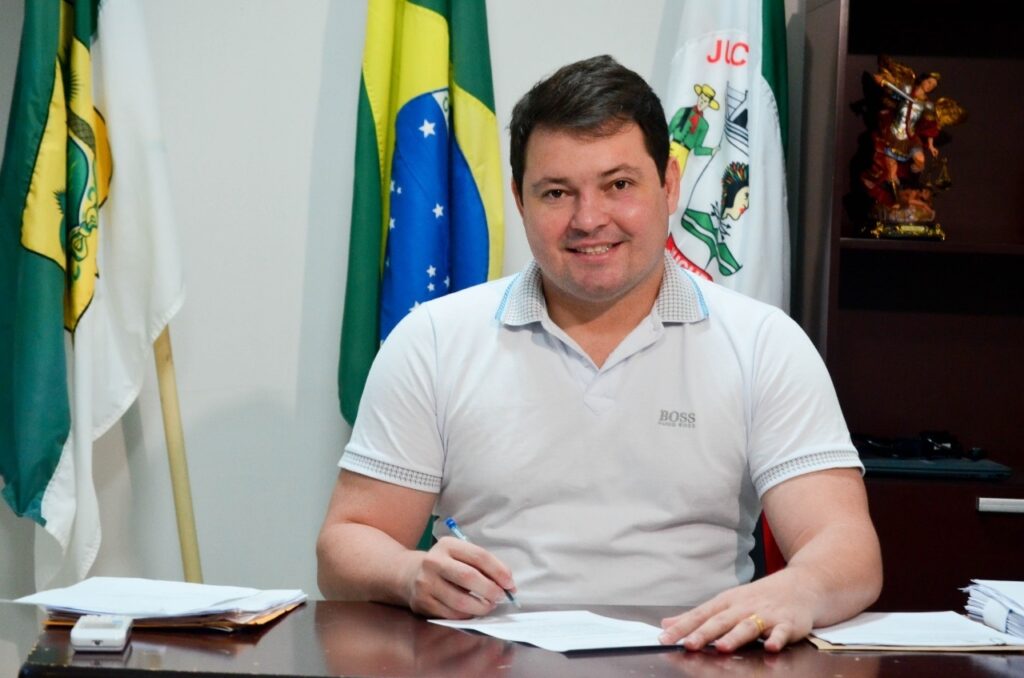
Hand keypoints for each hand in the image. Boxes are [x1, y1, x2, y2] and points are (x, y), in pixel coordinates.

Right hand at [399, 536, 516, 618]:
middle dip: (490, 590)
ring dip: (481, 607)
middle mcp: (433, 561)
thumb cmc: (446, 565)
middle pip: (468, 577)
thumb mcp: (460, 555)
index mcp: (448, 545)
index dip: (499, 571)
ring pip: (459, 600)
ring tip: (489, 606)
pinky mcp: (422, 602)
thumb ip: (483, 566)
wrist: (410, 574)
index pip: (479, 556)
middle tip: (501, 597)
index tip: (510, 584)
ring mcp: (425, 583)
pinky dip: (467, 615)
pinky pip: (451, 614)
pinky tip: (472, 611)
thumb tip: (508, 585)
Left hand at [658, 569, 817, 652]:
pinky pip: (782, 632)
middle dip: (704, 633)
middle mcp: (744, 607)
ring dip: (735, 636)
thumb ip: (699, 616)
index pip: (700, 615)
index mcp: (727, 602)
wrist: (801, 585)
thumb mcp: (727, 602)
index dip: (682, 626)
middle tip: (688, 644)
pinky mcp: (788, 623)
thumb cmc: (759, 597)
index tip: (665, 638)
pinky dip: (777, 638)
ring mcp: (766, 614)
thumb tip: (667, 624)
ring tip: (722, 647)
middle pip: (721, 621)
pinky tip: (770, 646)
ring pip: (748, 626)